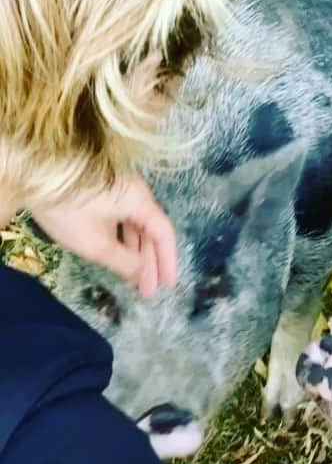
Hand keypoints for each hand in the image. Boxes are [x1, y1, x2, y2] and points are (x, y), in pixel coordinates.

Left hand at [32, 172, 176, 296]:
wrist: (31, 174)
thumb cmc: (68, 210)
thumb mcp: (97, 245)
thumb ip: (125, 263)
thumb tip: (143, 275)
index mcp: (140, 201)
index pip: (164, 234)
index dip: (167, 261)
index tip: (167, 285)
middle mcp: (135, 192)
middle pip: (151, 230)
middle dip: (150, 262)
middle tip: (148, 289)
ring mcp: (119, 189)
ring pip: (136, 225)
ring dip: (136, 252)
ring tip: (133, 278)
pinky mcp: (104, 190)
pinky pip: (123, 218)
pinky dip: (124, 239)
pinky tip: (119, 256)